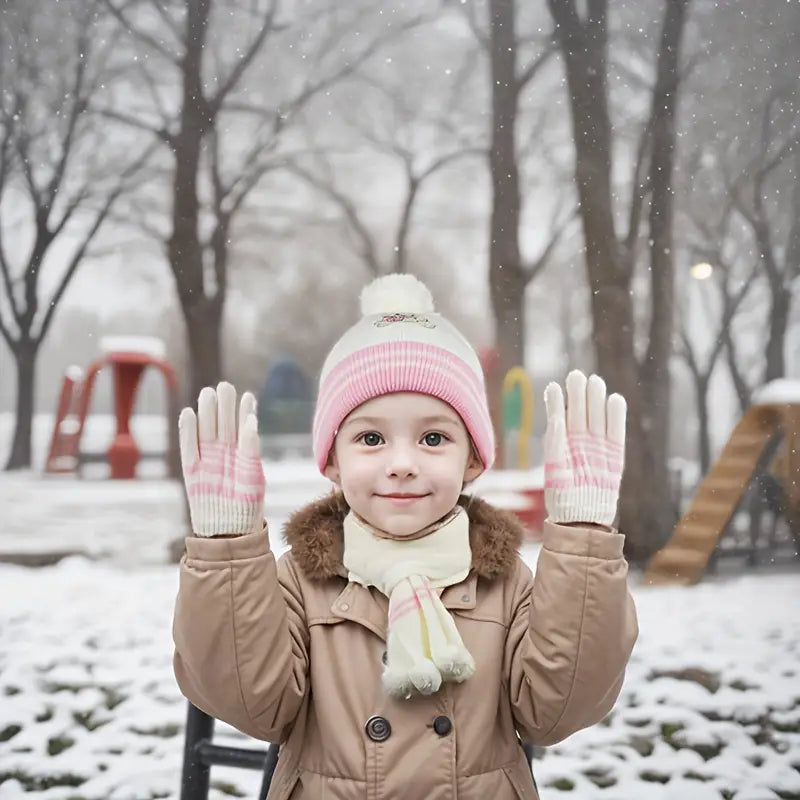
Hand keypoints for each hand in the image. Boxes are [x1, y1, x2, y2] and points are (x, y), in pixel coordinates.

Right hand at [178, 382, 265, 536]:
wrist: (230, 533)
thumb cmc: (247, 508)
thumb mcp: (254, 477)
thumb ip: (251, 450)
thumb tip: (252, 423)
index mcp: (243, 457)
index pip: (242, 429)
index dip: (244, 412)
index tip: (247, 395)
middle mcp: (224, 456)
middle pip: (223, 426)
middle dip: (224, 406)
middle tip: (224, 386)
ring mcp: (207, 462)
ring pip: (206, 432)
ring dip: (207, 413)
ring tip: (208, 393)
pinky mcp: (192, 473)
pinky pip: (188, 449)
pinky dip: (187, 432)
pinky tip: (188, 413)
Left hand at [543, 370, 625, 526]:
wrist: (582, 522)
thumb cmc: (562, 499)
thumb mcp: (554, 469)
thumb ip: (555, 443)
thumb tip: (556, 418)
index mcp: (563, 446)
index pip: (562, 418)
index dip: (558, 402)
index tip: (553, 385)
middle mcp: (581, 444)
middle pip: (581, 413)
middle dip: (578, 395)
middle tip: (576, 375)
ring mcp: (599, 449)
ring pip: (598, 418)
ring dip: (596, 400)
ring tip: (594, 381)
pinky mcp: (615, 458)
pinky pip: (616, 433)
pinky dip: (616, 417)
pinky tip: (614, 399)